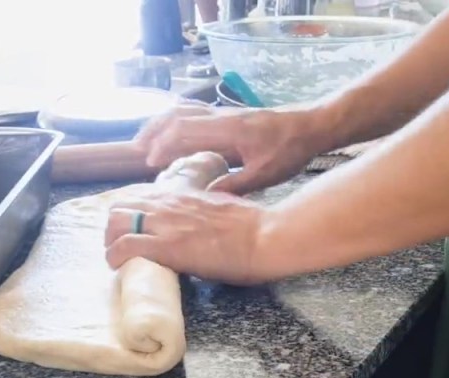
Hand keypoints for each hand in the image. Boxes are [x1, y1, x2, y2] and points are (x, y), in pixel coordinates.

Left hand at [104, 190, 268, 284]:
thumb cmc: (253, 227)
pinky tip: (119, 267)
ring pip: (115, 223)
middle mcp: (168, 204)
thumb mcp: (220, 206)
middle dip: (115, 228)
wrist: (264, 236)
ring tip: (119, 259)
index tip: (134, 230)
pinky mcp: (165, 246)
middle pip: (121, 207)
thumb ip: (202, 208)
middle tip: (122, 247)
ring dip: (111, 241)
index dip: (131, 214)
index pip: (140, 196)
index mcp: (182, 194)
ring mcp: (164, 224)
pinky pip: (123, 247)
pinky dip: (115, 257)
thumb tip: (200, 219)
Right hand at [134, 103, 323, 194]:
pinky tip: (171, 135)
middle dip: (153, 133)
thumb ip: (234, 184)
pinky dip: (175, 122)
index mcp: (228, 129)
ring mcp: (223, 113)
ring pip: (183, 111)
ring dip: (161, 124)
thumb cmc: (290, 150)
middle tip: (137, 152)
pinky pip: (193, 112)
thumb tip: (205, 195)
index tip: (150, 163)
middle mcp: (221, 116)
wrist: (311, 125)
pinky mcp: (227, 115)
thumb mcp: (264, 174)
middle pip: (176, 115)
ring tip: (146, 142)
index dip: (163, 146)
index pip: (184, 130)